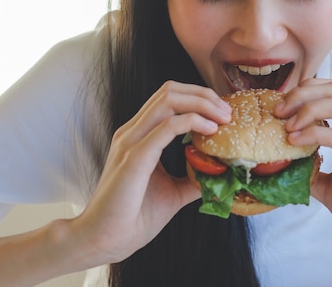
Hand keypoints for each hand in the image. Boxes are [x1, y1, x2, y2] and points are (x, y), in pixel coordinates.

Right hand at [68, 81, 231, 266]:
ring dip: (201, 103)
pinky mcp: (134, 157)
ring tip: (223, 117)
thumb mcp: (174, 192)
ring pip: (168, 100)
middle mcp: (132, 132)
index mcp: (139, 136)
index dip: (199, 98)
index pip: (169, 98)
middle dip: (204, 94)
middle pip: (170, 91)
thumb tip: (221, 172)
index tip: (224, 113)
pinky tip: (210, 130)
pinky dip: (192, 122)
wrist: (104, 241)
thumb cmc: (132, 218)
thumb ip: (194, 178)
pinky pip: (166, 127)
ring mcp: (131, 142)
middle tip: (228, 111)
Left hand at [275, 78, 331, 260]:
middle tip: (279, 111)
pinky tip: (295, 142)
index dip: (305, 92)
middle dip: (303, 92)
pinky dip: (313, 134)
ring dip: (308, 108)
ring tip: (287, 125)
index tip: (281, 109)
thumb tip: (284, 166)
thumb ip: (311, 171)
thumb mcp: (329, 187)